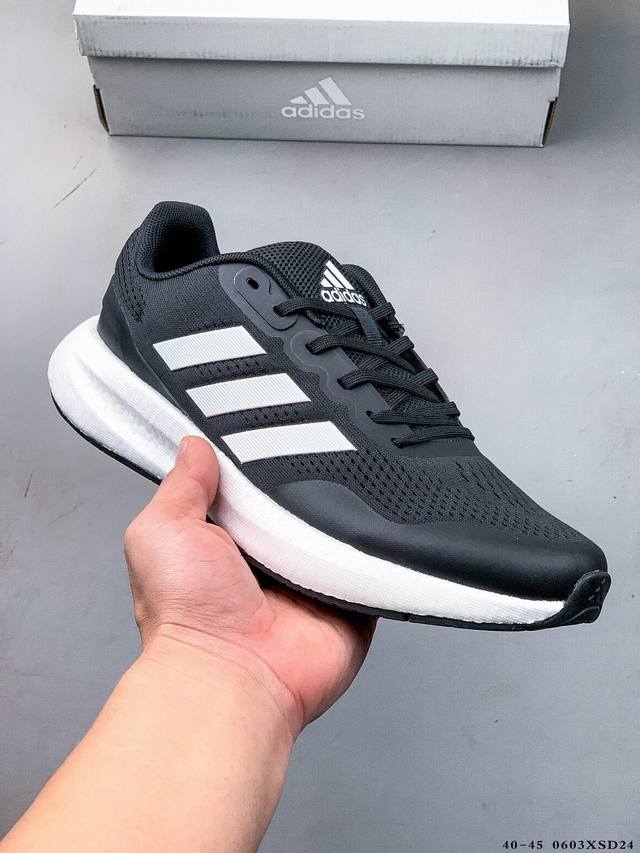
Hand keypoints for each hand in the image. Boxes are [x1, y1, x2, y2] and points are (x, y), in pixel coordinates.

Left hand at [124, 436, 375, 736]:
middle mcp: (270, 560)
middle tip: (314, 446)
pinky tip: (371, 520)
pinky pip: (371, 559)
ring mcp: (312, 579)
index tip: (273, 426)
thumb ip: (182, 486)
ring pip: (337, 524)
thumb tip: (194, 447)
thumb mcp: (163, 531)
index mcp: (226, 541)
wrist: (232, 676)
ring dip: (339, 508)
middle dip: (304, 479)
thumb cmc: (186, 616)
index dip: (258, 460)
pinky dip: (373, 543)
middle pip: (298, 501)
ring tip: (344, 480)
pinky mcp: (349, 597)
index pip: (249, 487)